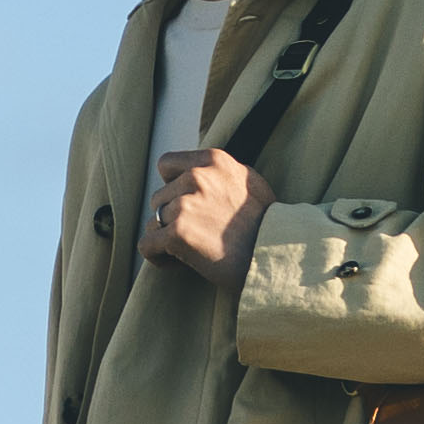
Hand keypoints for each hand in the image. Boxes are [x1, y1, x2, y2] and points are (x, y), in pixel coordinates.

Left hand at [140, 143, 267, 280]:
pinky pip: (146, 245)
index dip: (171, 187)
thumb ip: (217, 174)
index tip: (187, 206)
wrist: (277, 256)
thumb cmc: (267, 225)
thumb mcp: (248, 182)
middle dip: (172, 219)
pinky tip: (178, 263)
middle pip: (159, 198)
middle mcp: (197, 177)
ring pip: (153, 223)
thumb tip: (192, 173)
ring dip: (167, 239)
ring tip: (194, 251)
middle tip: (198, 236)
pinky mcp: (178, 233)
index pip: (166, 165)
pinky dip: (158, 257)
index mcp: (214, 161)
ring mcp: (186, 204)